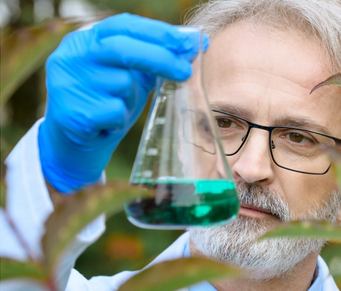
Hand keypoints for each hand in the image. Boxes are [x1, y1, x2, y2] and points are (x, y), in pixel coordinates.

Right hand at [38, 13, 207, 192]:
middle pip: (122, 49)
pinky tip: (109, 122)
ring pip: (122, 84)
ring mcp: (68, 83)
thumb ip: (156, 57)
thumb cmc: (109, 99)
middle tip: (186, 71)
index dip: (158, 32)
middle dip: (160, 58)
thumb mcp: (130, 74)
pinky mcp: (72, 112)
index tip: (187, 43)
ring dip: (132, 97)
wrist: (78, 139)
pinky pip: (115, 111)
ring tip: (120, 105)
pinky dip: (120, 118)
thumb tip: (196, 45)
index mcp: (85, 39)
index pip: (123, 25)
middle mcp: (72, 56)